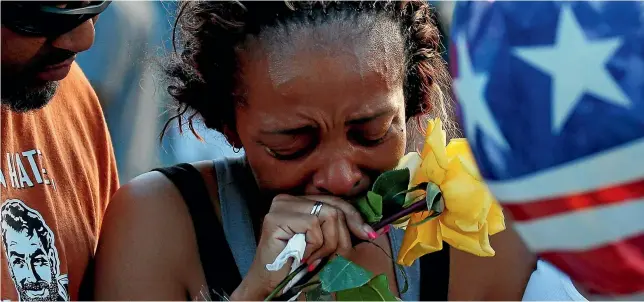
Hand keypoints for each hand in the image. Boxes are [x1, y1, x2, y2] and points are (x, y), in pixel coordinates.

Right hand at [230, 194, 374, 299]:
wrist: (271, 286)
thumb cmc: (298, 267)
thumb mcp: (326, 245)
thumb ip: (341, 232)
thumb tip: (368, 229)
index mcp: (301, 202)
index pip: (335, 201)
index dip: (355, 218)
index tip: (369, 234)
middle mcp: (289, 199)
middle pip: (335, 207)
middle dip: (340, 237)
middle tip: (330, 258)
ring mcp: (281, 206)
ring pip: (328, 215)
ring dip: (327, 244)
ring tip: (312, 258)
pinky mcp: (275, 218)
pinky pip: (312, 224)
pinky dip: (314, 245)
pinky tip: (303, 257)